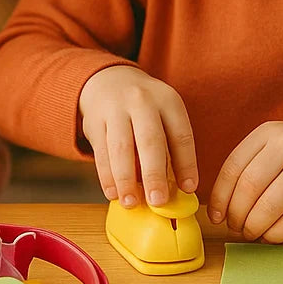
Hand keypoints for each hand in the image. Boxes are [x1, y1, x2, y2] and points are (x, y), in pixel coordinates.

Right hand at [78, 65, 197, 208]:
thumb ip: (170, 145)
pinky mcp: (94, 120)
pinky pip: (101, 152)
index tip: (189, 189)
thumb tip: (178, 188)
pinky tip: (113, 193)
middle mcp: (141, 101)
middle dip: (154, 174)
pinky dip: (106, 175)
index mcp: (167, 100)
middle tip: (158, 201)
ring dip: (126, 179)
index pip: (180, 134)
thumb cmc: (144, 107)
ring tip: (131, 203)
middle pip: (149, 140)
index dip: (186, 163)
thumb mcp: (163, 113)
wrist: (107, 79)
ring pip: (120, 148)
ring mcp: (115, 109)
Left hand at [209, 122, 282, 242]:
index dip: (219, 196)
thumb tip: (218, 208)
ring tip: (249, 232)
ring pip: (270, 206)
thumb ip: (246, 167)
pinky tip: (269, 235)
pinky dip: (275, 233)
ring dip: (254, 226)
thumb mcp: (270, 146)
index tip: (215, 216)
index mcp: (267, 132)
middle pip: (249, 186)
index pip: (233, 167)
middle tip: (234, 227)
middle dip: (236, 214)